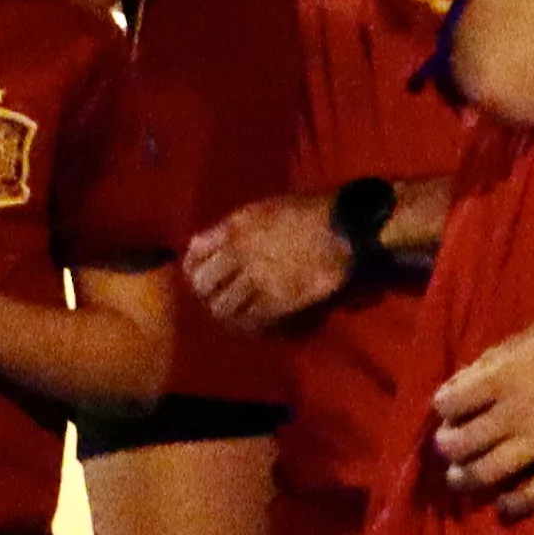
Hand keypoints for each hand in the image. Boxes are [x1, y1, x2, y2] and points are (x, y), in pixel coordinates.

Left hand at [185, 194, 352, 331]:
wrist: (341, 229)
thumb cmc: (306, 213)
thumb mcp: (263, 209)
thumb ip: (234, 228)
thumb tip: (211, 246)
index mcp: (234, 229)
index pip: (195, 254)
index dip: (191, 268)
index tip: (196, 276)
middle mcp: (239, 255)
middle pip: (204, 285)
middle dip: (206, 294)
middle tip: (214, 298)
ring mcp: (257, 280)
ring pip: (223, 306)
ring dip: (224, 312)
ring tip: (231, 315)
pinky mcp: (277, 300)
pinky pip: (251, 319)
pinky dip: (247, 325)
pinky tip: (250, 325)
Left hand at [431, 306, 533, 516]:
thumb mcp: (530, 336)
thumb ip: (494, 360)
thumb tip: (464, 382)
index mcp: (501, 377)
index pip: (449, 402)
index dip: (444, 406)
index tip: (449, 408)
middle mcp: (513, 414)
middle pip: (460, 442)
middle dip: (447, 445)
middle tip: (449, 445)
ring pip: (486, 472)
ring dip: (465, 478)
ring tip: (460, 477)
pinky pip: (532, 495)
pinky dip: (511, 505)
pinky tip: (502, 506)